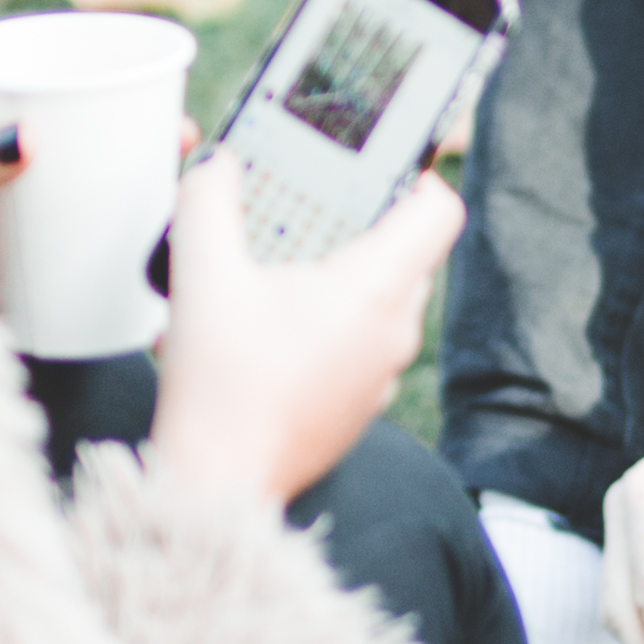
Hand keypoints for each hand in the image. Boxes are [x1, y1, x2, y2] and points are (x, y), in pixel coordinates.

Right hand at [135, 163, 458, 513]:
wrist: (219, 479)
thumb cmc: (220, 385)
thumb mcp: (202, 273)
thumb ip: (207, 200)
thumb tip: (217, 164)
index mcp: (375, 290)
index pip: (441, 213)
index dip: (423, 179)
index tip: (389, 169)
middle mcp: (395, 331)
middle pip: (411, 254)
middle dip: (370, 225)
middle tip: (318, 210)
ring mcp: (384, 373)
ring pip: (387, 301)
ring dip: (350, 276)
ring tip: (291, 268)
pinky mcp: (364, 404)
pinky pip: (368, 344)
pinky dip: (339, 324)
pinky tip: (283, 326)